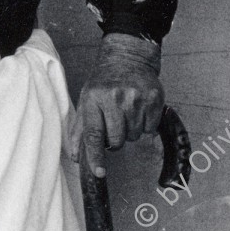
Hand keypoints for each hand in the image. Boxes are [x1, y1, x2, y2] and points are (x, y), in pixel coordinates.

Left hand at [70, 34, 163, 177]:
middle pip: (117, 140)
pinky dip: (145, 125)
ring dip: (130, 131)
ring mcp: (136, 99)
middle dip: (115, 139)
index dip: (96, 156)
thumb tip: (76, 157)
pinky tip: (139, 110)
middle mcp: (114, 98)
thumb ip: (79, 129)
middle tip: (114, 123)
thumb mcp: (85, 100)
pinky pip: (150, 129)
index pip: (94, 134)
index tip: (99, 173)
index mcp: (93, 99)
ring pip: (134, 136)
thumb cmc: (103, 82)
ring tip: (126, 112)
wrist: (127, 57)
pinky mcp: (153, 99)